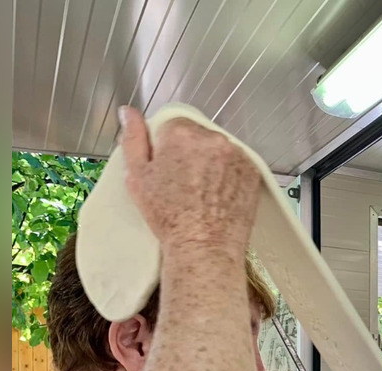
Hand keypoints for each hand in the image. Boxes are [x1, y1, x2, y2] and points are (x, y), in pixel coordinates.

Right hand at [118, 106, 259, 253]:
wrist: (204, 248)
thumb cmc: (169, 217)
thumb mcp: (138, 176)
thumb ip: (133, 138)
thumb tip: (128, 112)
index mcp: (181, 134)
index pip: (172, 124)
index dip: (166, 146)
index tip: (167, 167)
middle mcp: (213, 139)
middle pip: (197, 135)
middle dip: (189, 152)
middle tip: (183, 182)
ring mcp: (237, 155)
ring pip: (218, 149)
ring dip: (210, 161)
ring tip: (201, 190)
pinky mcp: (253, 171)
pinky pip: (236, 164)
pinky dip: (228, 174)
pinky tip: (218, 194)